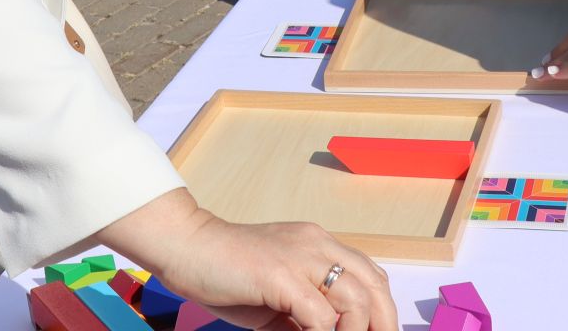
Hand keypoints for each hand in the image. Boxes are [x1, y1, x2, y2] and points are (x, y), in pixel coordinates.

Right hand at [97, 189, 396, 329]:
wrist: (185, 247)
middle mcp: (316, 244)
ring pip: (356, 299)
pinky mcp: (280, 274)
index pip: (369, 275)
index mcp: (317, 244)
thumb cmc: (224, 273)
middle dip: (383, 324)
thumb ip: (305, 313)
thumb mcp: (276, 297)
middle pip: (373, 285)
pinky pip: (319, 315)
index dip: (382, 310)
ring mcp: (300, 256)